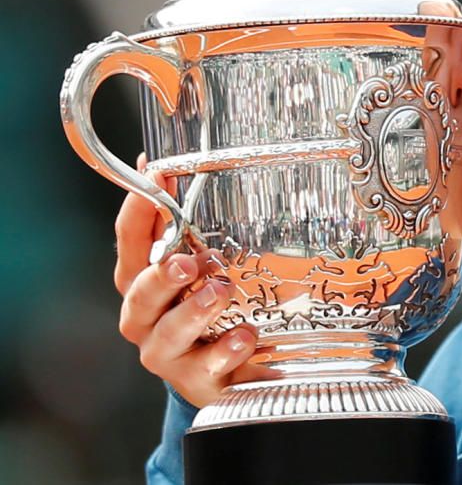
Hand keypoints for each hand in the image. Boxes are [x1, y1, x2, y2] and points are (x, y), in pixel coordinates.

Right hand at [115, 154, 271, 406]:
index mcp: (144, 283)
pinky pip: (207, 368)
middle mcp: (148, 319)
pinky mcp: (199, 382)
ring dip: (193, 311)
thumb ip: (195, 225)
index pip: (130, 241)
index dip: (139, 207)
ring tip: (220, 291)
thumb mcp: (204, 266)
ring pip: (167, 336)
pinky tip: (246, 335)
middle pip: (138, 296)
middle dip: (160, 277)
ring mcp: (170, 355)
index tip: (157, 174)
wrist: (227, 374)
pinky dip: (226, 351)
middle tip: (187, 261)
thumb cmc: (210, 310)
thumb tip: (180, 163)